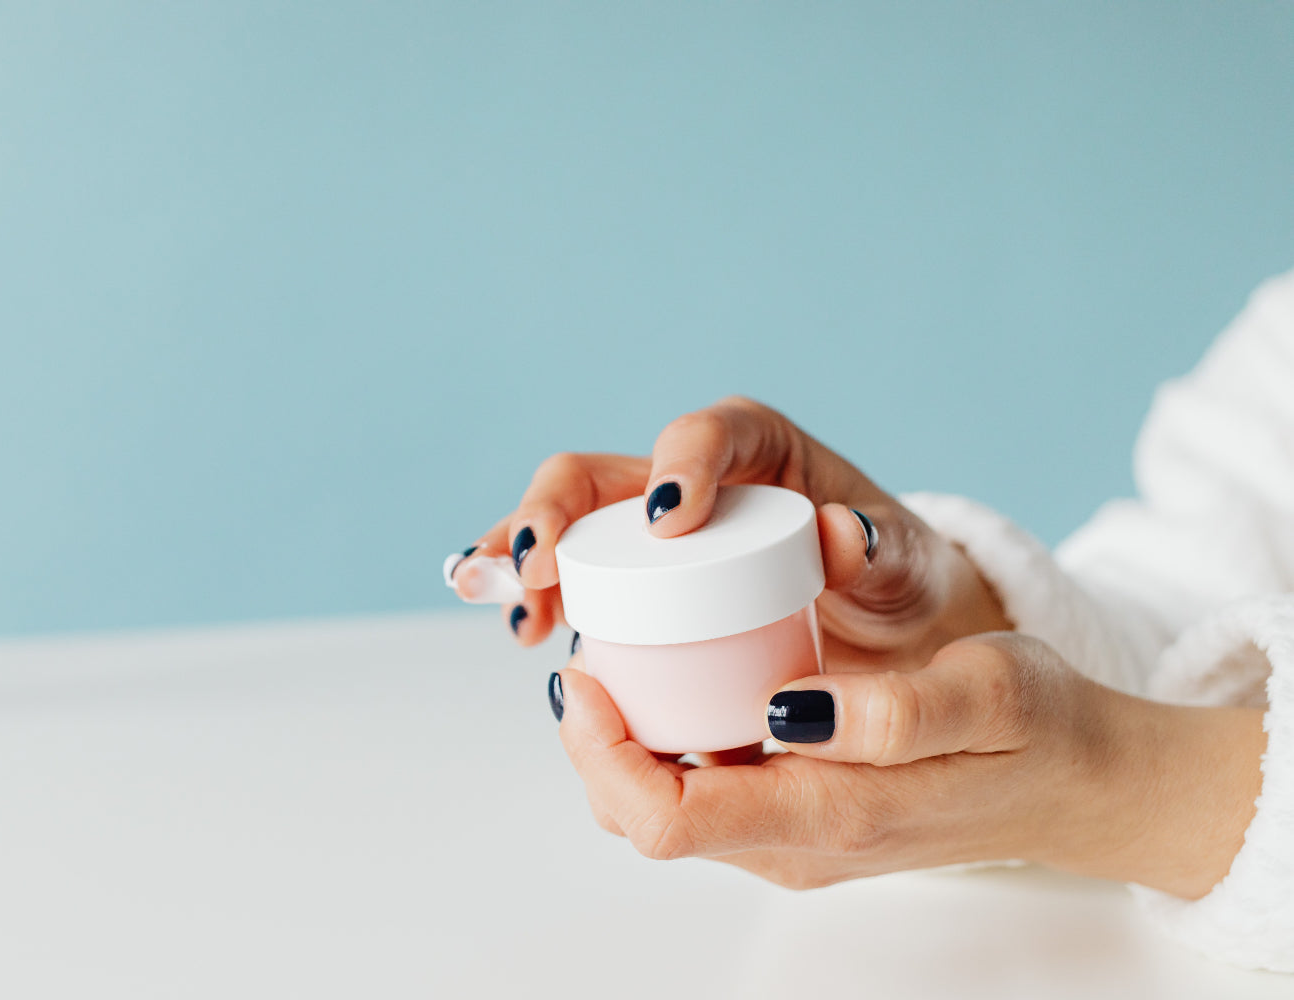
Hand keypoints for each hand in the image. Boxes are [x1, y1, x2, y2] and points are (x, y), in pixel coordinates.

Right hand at [451, 395, 1007, 671]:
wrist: (876, 626)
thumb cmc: (887, 578)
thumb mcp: (900, 563)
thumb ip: (879, 546)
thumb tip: (841, 531)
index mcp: (756, 449)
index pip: (707, 433)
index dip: (679, 464)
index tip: (669, 518)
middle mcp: (684, 479)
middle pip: (599, 473)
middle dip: (556, 512)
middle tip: (541, 566)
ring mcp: (643, 531)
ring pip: (562, 522)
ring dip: (518, 554)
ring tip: (496, 595)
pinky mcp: (628, 583)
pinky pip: (565, 578)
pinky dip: (527, 594)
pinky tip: (511, 624)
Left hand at [554, 633, 1265, 898]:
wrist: (1084, 783)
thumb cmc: (1042, 730)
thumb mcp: (990, 691)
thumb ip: (897, 711)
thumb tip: (787, 707)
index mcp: (828, 818)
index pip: (663, 816)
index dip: (599, 751)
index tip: (585, 670)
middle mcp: (795, 847)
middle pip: (643, 817)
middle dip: (593, 742)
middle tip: (591, 645)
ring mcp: (795, 842)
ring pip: (665, 807)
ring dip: (623, 742)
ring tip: (621, 653)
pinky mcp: (801, 823)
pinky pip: (703, 793)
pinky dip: (666, 743)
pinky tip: (677, 678)